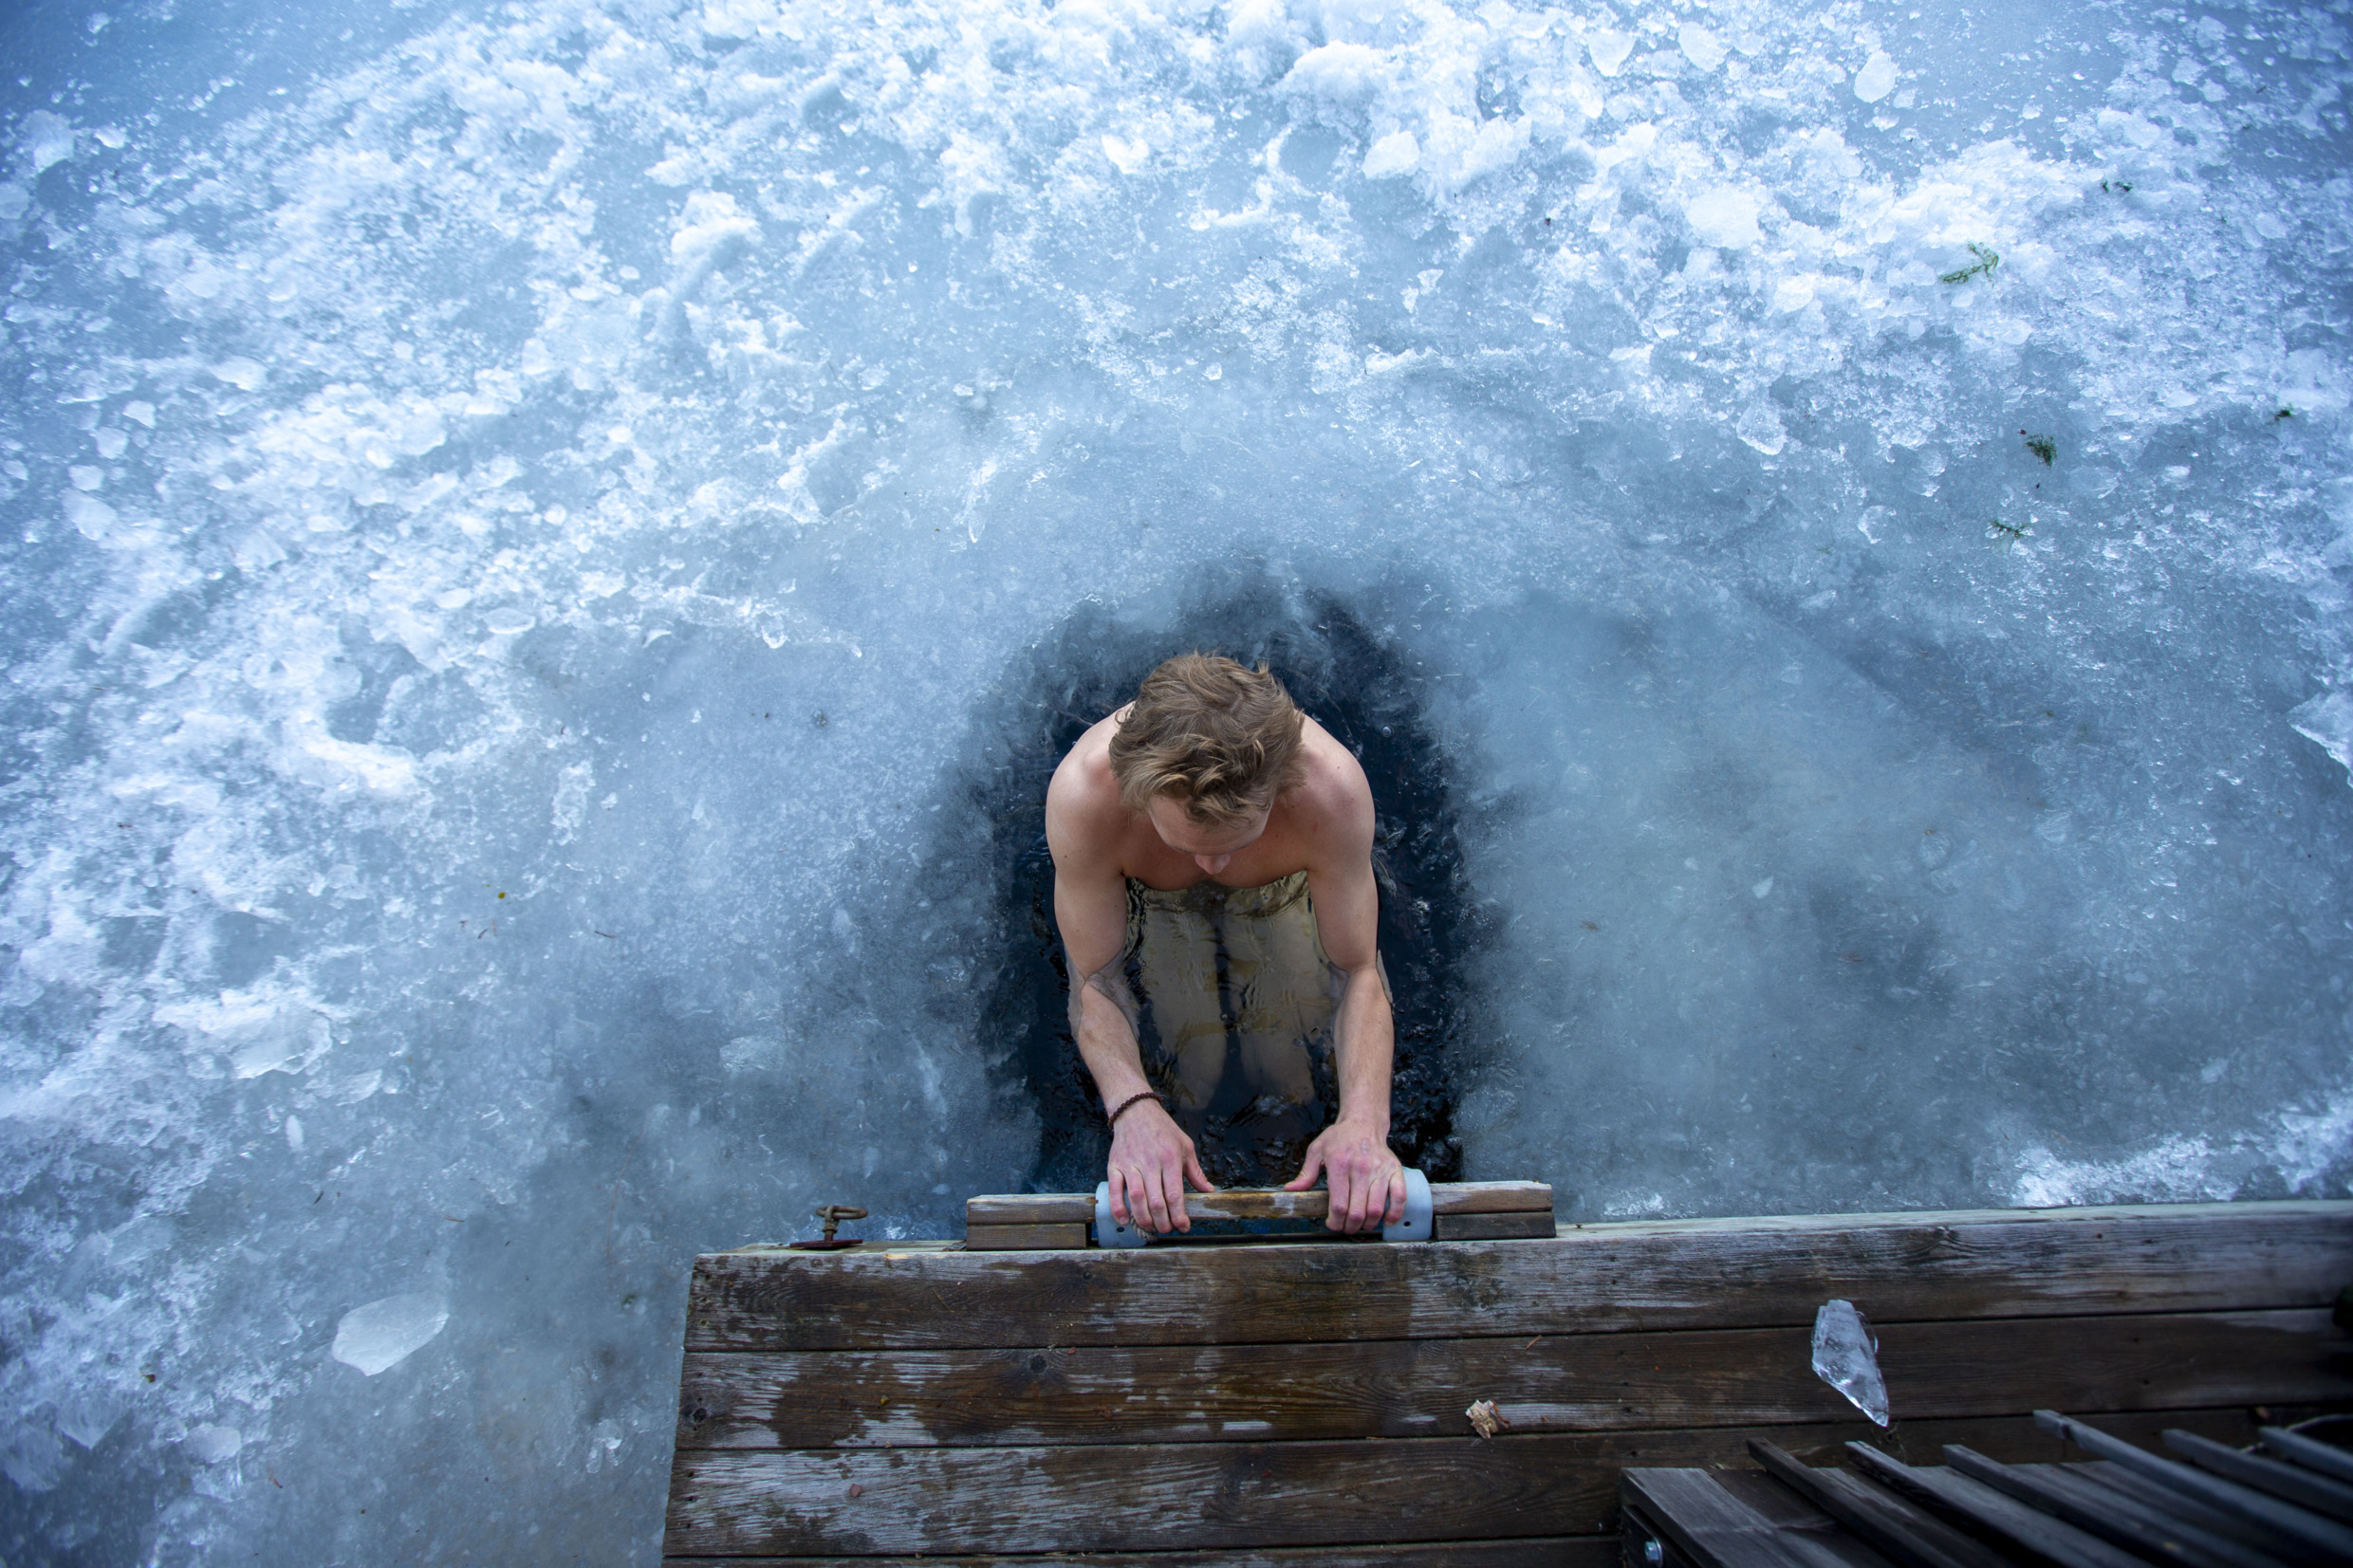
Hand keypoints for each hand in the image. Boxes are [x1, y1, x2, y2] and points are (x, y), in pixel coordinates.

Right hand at [1107, 1101, 1214, 1234]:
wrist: (1135, 1111)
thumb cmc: (1163, 1129)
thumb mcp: (1185, 1146)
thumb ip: (1196, 1171)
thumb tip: (1208, 1190)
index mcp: (1170, 1158)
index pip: (1175, 1194)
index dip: (1179, 1215)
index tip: (1184, 1226)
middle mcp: (1150, 1162)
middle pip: (1156, 1200)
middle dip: (1163, 1221)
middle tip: (1167, 1229)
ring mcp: (1130, 1164)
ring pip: (1136, 1198)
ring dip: (1143, 1218)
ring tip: (1151, 1227)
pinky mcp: (1115, 1165)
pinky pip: (1114, 1189)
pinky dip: (1118, 1207)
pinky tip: (1125, 1220)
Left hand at [1286, 1116, 1404, 1232]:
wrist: (1363, 1122)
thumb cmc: (1339, 1138)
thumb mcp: (1317, 1150)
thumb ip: (1306, 1173)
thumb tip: (1291, 1190)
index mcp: (1339, 1164)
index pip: (1338, 1204)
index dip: (1334, 1222)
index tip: (1332, 1224)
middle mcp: (1361, 1168)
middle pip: (1357, 1212)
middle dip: (1349, 1227)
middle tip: (1345, 1227)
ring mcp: (1380, 1170)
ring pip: (1376, 1209)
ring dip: (1368, 1224)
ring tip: (1360, 1224)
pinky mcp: (1395, 1171)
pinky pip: (1399, 1197)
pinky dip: (1394, 1214)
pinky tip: (1386, 1221)